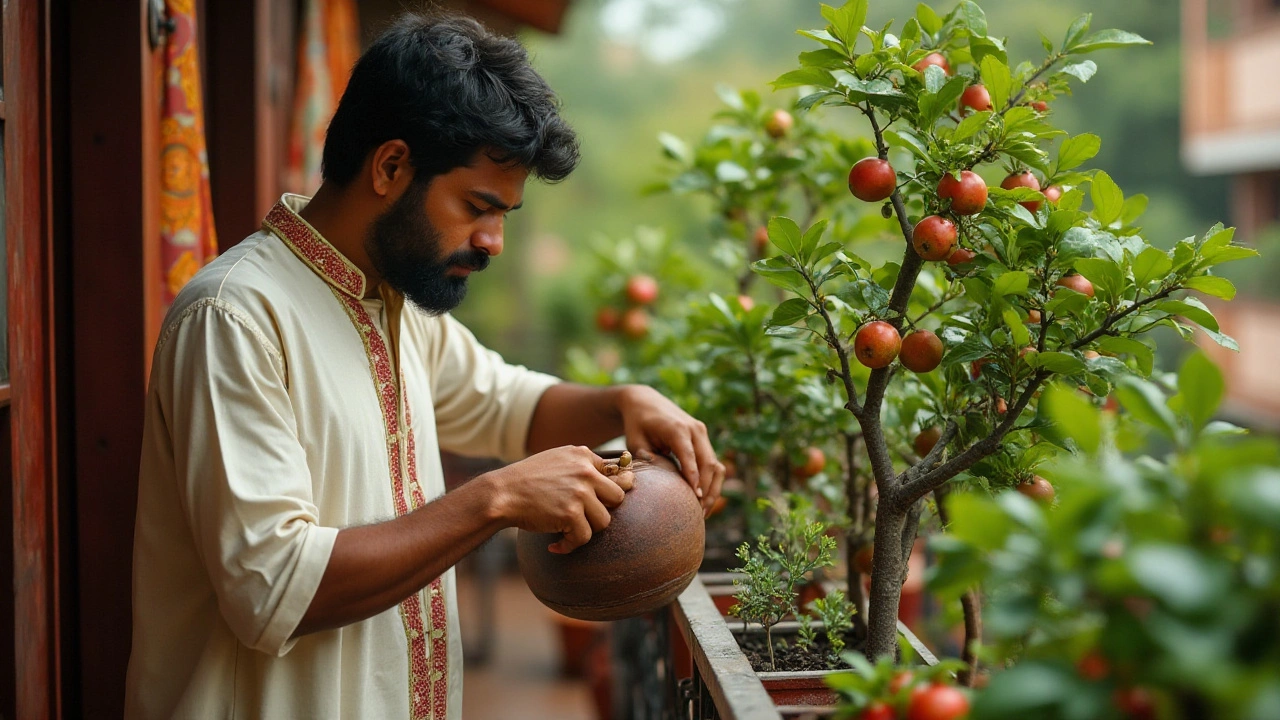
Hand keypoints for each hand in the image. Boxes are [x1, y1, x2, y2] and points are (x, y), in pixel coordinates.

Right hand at [484, 446, 633, 552]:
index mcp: (583, 455)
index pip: (616, 473)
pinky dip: (569, 545)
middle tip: (583, 517)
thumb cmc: (527, 480)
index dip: (608, 491)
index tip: (598, 501)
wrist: (502, 493)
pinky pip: (584, 537)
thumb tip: (626, 478)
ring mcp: (579, 493)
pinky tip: (556, 545)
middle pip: (618, 497)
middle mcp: (585, 471)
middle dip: (603, 510)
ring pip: (604, 521)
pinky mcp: (571, 514)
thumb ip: (583, 466)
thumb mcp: (557, 460)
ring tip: (567, 530)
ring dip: (586, 529)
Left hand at [617, 385, 724, 516]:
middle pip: (709, 463)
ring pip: (716, 465)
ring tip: (704, 512)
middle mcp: (695, 429)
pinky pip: (714, 463)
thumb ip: (644, 458)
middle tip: (698, 513)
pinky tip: (704, 500)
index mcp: (677, 428)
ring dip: (713, 489)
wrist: (645, 402)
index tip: (695, 498)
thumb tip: (658, 479)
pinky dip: (712, 482)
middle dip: (707, 490)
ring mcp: (702, 434)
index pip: (690, 456)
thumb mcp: (634, 440)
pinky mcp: (703, 439)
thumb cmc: (637, 424)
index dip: (694, 477)